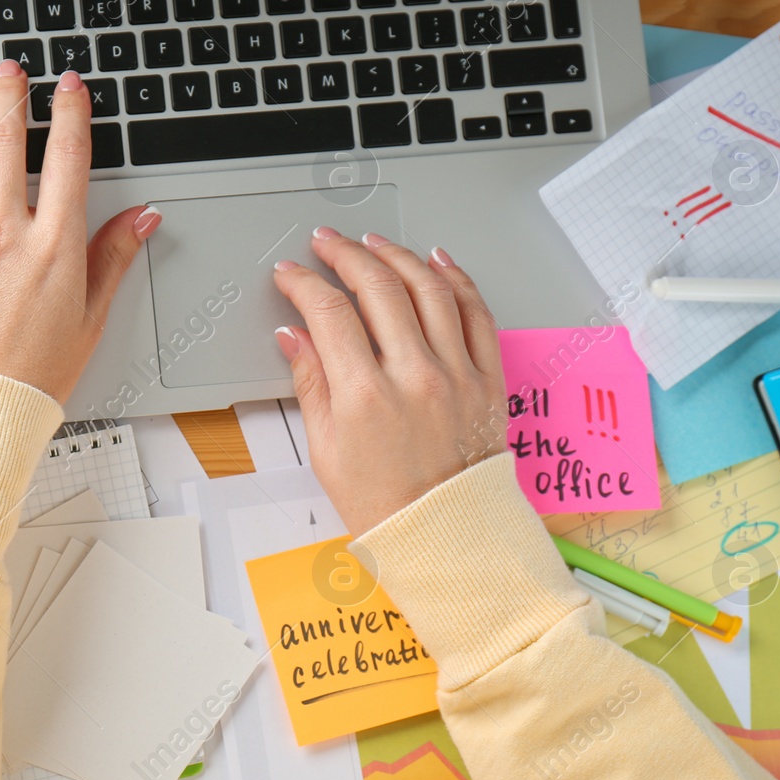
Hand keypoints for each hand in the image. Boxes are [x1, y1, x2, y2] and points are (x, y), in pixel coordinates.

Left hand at [0, 62, 160, 402]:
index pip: (68, 159)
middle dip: (13, 95)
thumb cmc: (32, 375)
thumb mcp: (89, 318)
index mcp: (54, 248)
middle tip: (15, 71)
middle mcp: (5, 234)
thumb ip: (113, 259)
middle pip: (9, 141)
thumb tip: (142, 219)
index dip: (71, 113)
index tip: (71, 88)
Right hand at [274, 230, 506, 534]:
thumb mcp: (326, 449)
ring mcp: (456, 374)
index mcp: (366, 396)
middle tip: (328, 243)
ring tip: (375, 243)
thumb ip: (311, 382)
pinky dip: (456, 280)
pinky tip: (437, 262)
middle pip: (378, 288)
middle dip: (347, 255)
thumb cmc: (385, 504)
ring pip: (429, 289)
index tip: (292, 275)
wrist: (447, 537)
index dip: (305, 284)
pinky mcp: (487, 379)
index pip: (329, 313)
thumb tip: (294, 336)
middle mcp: (414, 377)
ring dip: (397, 256)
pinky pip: (476, 314)